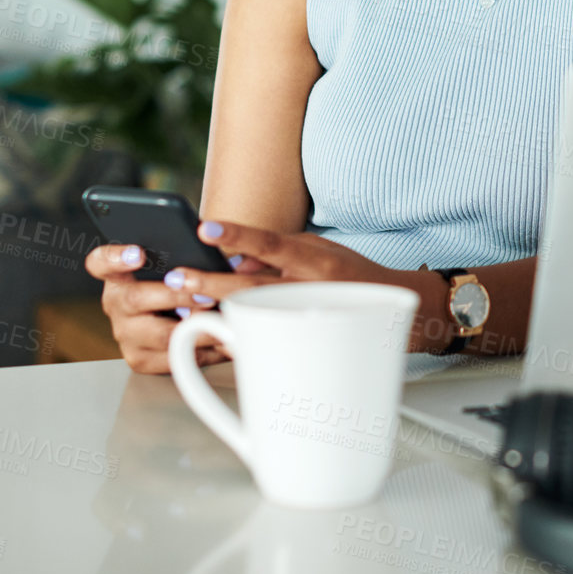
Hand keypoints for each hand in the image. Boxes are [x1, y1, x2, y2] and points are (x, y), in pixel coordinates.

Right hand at [83, 239, 280, 374]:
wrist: (179, 317)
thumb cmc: (180, 281)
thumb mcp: (176, 262)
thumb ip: (185, 251)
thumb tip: (219, 242)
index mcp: (118, 276)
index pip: (101, 262)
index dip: (115, 257)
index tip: (139, 253)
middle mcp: (116, 305)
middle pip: (135, 299)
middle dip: (176, 297)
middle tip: (206, 296)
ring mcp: (126, 335)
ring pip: (160, 335)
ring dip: (196, 328)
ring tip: (222, 320)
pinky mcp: (141, 360)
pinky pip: (174, 358)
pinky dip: (204, 349)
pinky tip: (224, 339)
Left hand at [189, 220, 449, 354]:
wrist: (397, 312)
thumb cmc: (351, 276)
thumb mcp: (321, 252)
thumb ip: (279, 254)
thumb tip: (235, 260)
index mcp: (316, 261)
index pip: (272, 242)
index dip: (238, 235)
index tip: (205, 227)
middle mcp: (311, 291)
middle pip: (253, 287)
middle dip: (209, 284)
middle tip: (175, 279)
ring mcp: (308, 322)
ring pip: (253, 318)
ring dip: (214, 313)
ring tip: (183, 308)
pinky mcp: (305, 347)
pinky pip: (263, 344)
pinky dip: (234, 338)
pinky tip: (209, 335)